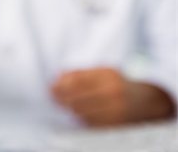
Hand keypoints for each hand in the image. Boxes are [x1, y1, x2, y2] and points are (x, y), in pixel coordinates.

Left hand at [52, 68, 174, 125]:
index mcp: (108, 76)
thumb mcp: (102, 71)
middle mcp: (113, 92)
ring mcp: (115, 109)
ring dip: (70, 109)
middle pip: (77, 98)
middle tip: (53, 98)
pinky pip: (90, 123)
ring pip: (82, 112)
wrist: (144, 101)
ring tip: (65, 105)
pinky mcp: (115, 124)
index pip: (77, 81)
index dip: (61, 86)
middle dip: (62, 99)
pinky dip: (81, 118)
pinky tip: (78, 113)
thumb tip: (58, 77)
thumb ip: (79, 73)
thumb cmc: (117, 83)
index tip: (51, 88)